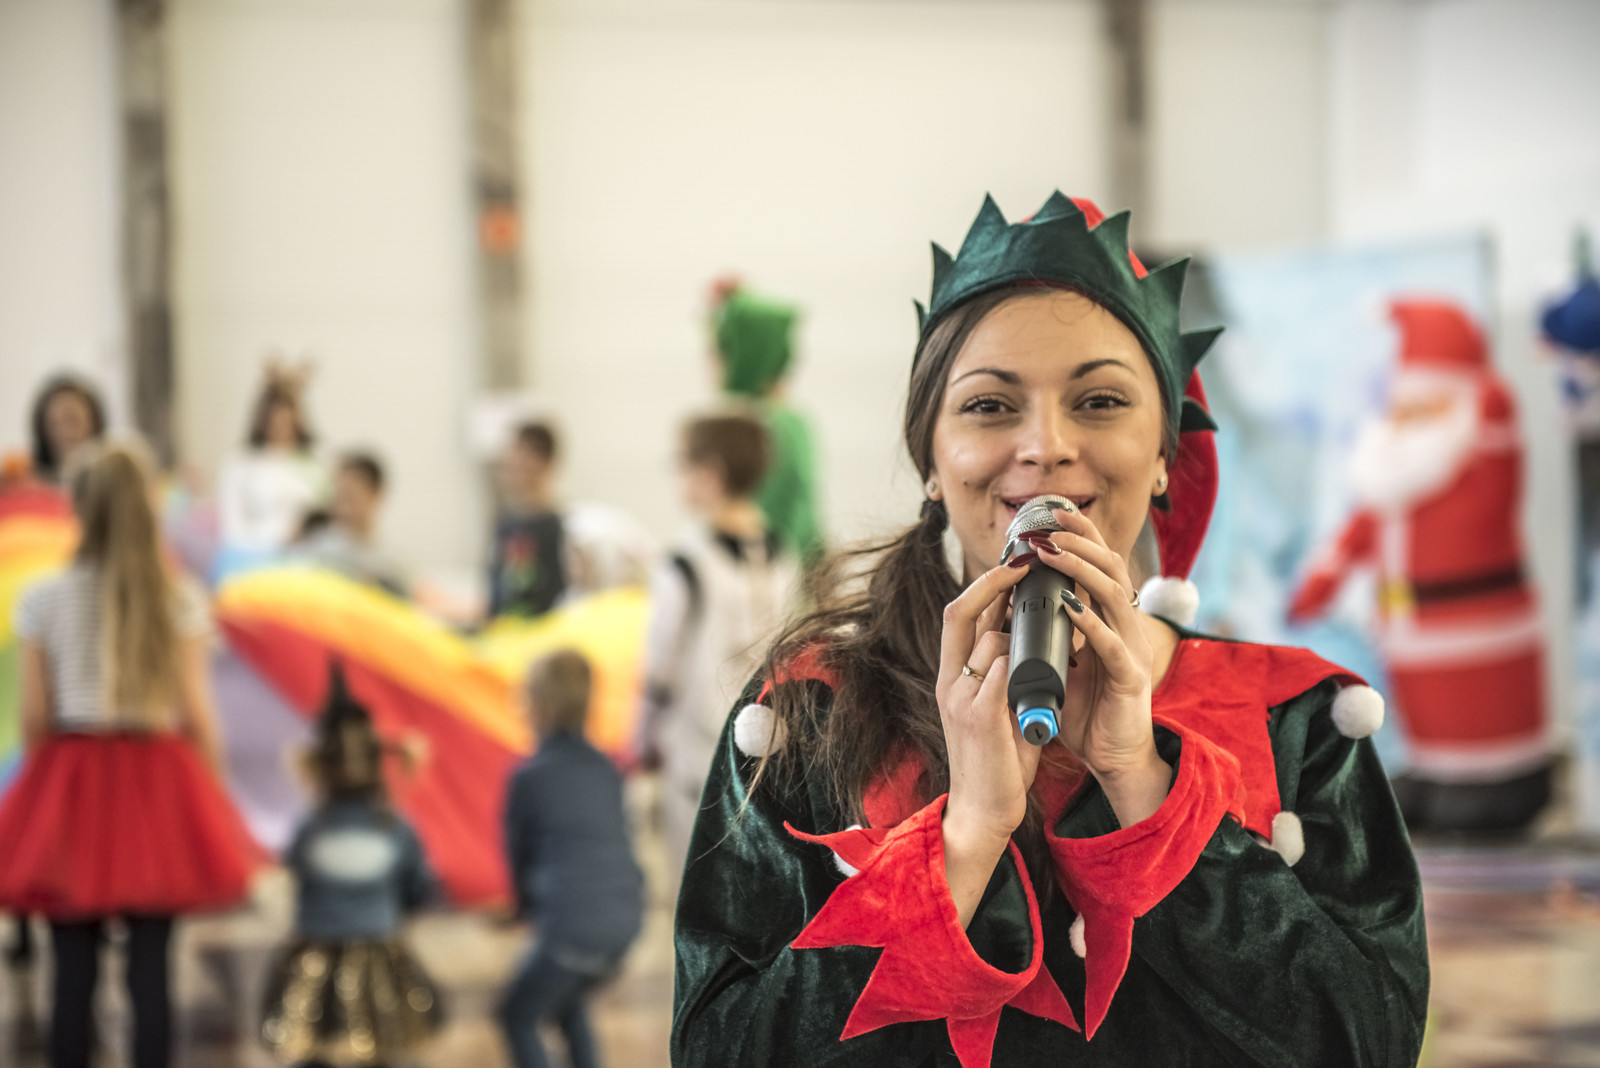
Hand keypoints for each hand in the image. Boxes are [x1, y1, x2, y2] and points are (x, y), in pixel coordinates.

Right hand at [935, 562, 1034, 924]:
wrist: (983, 811)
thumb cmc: (997, 759)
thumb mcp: (996, 706)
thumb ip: (1002, 672)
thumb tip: (1024, 636)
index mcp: (952, 676)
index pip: (959, 614)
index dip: (984, 582)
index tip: (1015, 561)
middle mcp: (950, 681)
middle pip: (960, 612)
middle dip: (994, 581)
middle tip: (1026, 561)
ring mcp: (962, 698)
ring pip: (992, 641)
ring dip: (1024, 635)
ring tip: (1060, 638)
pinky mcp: (980, 717)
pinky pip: (1001, 671)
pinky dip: (1023, 660)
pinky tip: (1047, 664)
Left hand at [1034, 508, 1171, 824]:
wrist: (1114, 758)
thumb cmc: (1087, 710)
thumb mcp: (1065, 661)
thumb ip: (1053, 633)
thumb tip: (1019, 605)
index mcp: (1110, 620)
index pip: (1099, 565)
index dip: (1082, 537)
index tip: (1053, 515)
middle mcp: (1125, 627)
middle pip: (1111, 567)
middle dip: (1081, 541)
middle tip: (1051, 524)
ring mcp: (1131, 650)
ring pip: (1113, 595)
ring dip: (1081, 570)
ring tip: (1052, 554)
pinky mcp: (1130, 679)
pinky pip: (1112, 645)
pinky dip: (1090, 624)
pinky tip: (1070, 608)